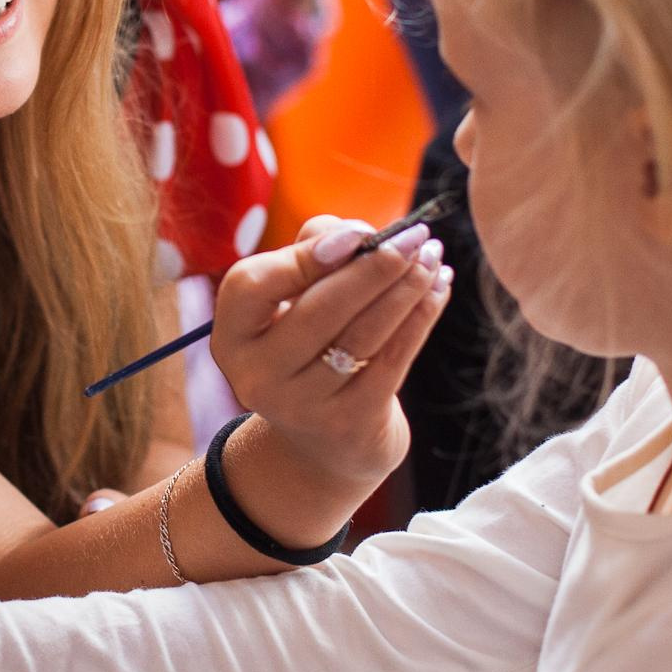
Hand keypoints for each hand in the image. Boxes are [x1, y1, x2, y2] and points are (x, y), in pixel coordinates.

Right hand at [211, 215, 450, 491]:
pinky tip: (439, 287)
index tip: (359, 233)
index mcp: (233, 336)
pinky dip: (421, 317)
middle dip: (374, 267)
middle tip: (415, 235)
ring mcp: (302, 405)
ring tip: (432, 256)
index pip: (252, 286)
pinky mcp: (349, 422)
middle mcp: (258, 375)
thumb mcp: (291, 300)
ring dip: (406, 288)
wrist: (324, 438)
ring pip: (363, 334)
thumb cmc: (309, 342)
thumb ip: (313, 251)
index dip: (305, 256)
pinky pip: (393, 359)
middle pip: (319, 310)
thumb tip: (362, 236)